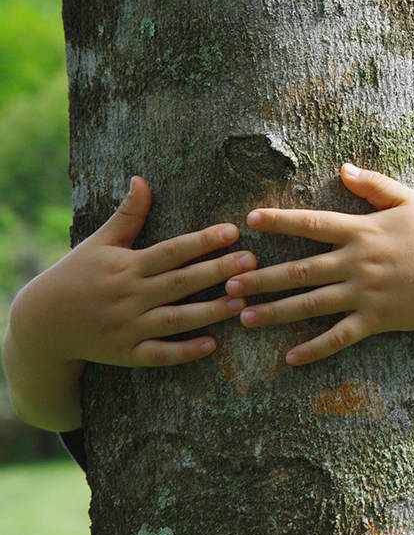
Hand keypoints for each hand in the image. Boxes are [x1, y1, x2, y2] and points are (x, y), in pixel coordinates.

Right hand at [15, 176, 254, 368]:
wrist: (41, 323)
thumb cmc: (76, 275)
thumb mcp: (99, 243)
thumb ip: (128, 216)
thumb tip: (142, 179)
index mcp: (126, 266)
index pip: (170, 251)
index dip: (202, 241)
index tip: (232, 231)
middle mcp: (129, 296)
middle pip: (180, 283)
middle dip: (216, 272)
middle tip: (251, 262)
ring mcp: (128, 327)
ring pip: (175, 320)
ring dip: (209, 312)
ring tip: (242, 302)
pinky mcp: (126, 354)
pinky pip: (158, 354)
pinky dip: (184, 351)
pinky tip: (212, 344)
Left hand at [226, 163, 413, 365]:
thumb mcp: (411, 201)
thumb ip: (374, 184)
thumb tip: (343, 168)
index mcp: (362, 231)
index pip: (312, 224)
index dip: (279, 221)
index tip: (249, 222)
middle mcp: (357, 262)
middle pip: (299, 270)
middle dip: (261, 277)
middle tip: (227, 285)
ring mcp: (365, 293)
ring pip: (310, 304)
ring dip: (275, 312)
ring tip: (244, 317)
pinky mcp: (376, 320)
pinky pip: (339, 336)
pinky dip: (314, 349)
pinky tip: (289, 358)